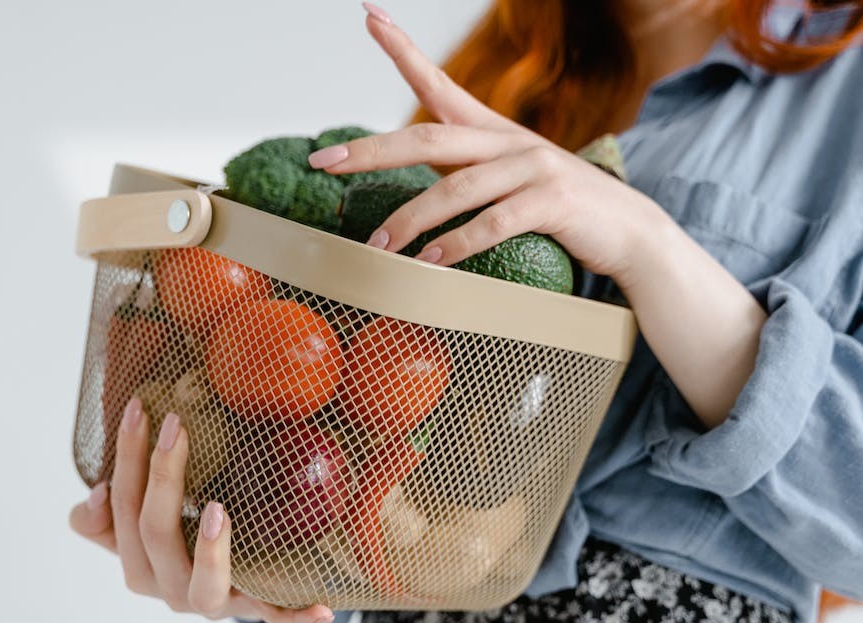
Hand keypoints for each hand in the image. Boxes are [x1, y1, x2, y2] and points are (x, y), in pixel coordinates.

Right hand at [69, 398, 335, 622]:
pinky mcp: (254, 610)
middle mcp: (168, 588)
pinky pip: (277, 619)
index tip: (140, 410)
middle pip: (154, 535)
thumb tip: (95, 492)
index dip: (127, 460)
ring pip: (203, 588)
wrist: (226, 585)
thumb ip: (102, 516)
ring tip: (217, 510)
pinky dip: (297, 616)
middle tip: (177, 427)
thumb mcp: (136, 524)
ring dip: (210, 551)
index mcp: (136, 563)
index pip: (120, 508)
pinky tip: (323, 606)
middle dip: (163, 477)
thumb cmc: (178, 540)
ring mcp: (213, 603)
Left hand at [307, 5, 670, 281]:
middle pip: (428, 137)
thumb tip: (411, 179)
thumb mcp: (508, 181)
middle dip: (372, 150)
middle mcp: (509, 141)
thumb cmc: (560, 211)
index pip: (439, 83)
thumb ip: (463, 173)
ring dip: (410, 220)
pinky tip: (429, 263)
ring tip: (378, 246)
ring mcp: (533, 168)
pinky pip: (492, 223)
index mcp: (493, 132)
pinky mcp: (552, 203)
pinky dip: (456, 245)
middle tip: (325, 162)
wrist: (630, 233)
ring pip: (455, 188)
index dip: (402, 50)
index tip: (368, 15)